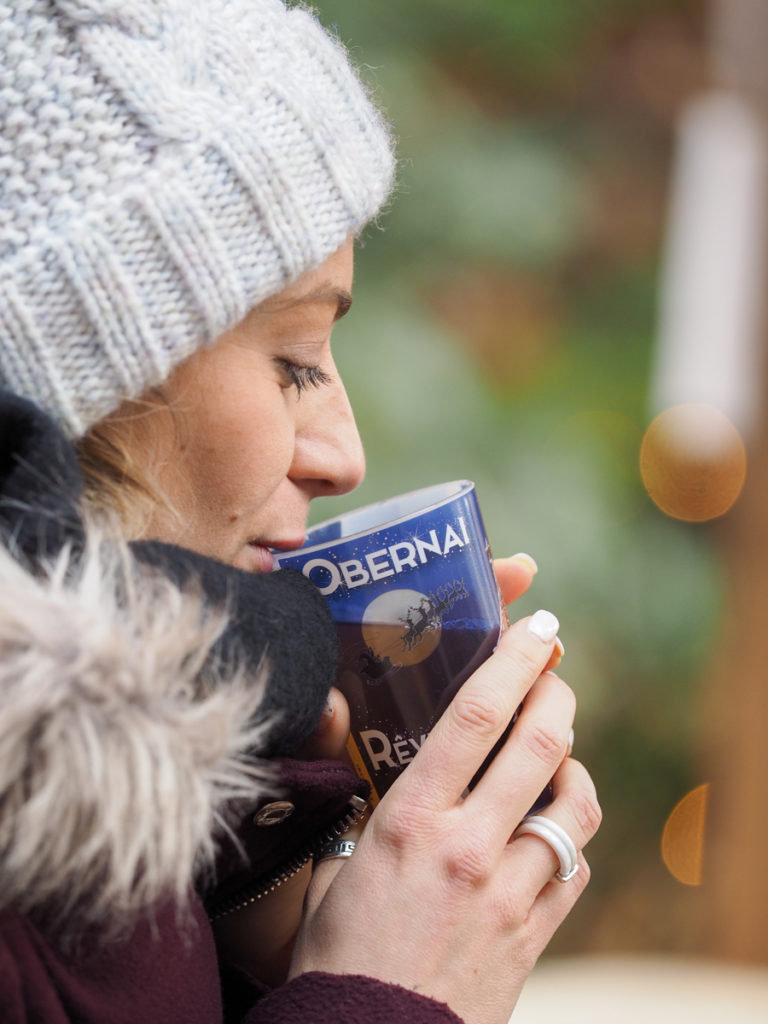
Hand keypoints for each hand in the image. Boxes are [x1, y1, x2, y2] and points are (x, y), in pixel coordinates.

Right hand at [290, 612, 600, 1023]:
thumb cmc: (339, 954)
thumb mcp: (332, 864)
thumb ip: (351, 801)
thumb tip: (343, 735)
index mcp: (411, 820)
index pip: (475, 717)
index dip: (512, 660)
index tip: (535, 628)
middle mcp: (468, 846)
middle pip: (540, 742)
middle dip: (556, 692)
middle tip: (553, 672)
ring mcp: (509, 891)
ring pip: (574, 804)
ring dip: (573, 765)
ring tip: (558, 754)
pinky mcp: (534, 933)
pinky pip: (575, 867)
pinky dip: (570, 835)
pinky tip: (551, 828)